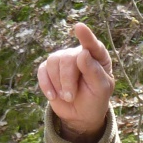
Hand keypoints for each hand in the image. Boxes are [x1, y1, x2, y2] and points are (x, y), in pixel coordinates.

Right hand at [36, 23, 114, 142]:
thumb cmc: (95, 99)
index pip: (92, 44)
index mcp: (97, 56)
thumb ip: (94, 71)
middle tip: (71, 97)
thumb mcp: (101, 89)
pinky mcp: (49, 69)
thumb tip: (82, 53)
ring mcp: (63, 60)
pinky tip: (53, 96)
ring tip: (67, 97)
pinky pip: (42, 71)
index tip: (79, 27)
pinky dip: (46, 85)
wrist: (81, 114)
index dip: (85, 36)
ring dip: (58, 83)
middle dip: (67, 80)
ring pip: (53, 62)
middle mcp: (79, 54)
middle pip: (67, 58)